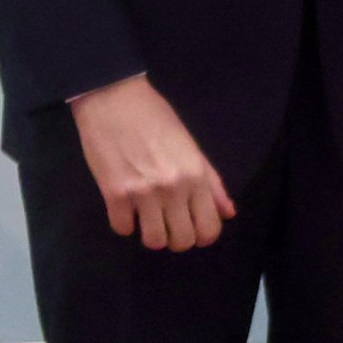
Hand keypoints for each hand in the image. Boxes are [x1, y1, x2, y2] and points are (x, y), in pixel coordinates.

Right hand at [71, 76, 232, 251]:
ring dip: (151, 235)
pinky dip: (125, 223)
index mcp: (197, 175)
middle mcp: (174, 188)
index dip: (204, 236)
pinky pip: (122, 229)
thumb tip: (228, 212)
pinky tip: (126, 209)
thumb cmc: (157, 119)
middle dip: (178, 238)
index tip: (194, 230)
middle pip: (183, 241)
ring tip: (148, 219)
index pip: (210, 227)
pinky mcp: (113, 194)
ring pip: (154, 241)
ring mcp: (143, 193)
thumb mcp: (192, 148)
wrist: (115, 100)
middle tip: (170, 225)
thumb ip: (212, 183)